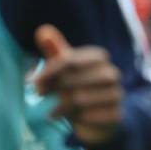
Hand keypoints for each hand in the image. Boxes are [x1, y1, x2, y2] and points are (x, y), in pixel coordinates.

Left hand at [32, 25, 122, 144]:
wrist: (97, 117)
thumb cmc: (76, 87)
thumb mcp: (64, 68)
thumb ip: (54, 49)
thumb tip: (42, 30)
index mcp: (99, 58)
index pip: (71, 61)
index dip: (50, 71)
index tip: (33, 82)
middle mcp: (112, 74)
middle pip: (74, 80)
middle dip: (54, 88)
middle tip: (40, 96)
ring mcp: (116, 94)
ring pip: (81, 99)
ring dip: (62, 107)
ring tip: (52, 112)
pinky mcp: (117, 114)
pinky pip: (90, 116)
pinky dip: (77, 119)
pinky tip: (73, 119)